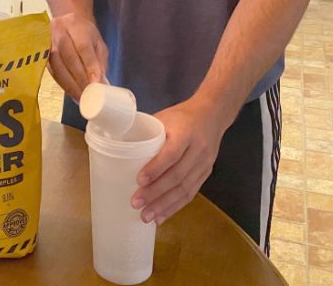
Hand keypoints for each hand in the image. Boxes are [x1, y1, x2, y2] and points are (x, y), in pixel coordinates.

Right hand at [47, 13, 108, 100]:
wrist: (65, 21)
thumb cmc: (84, 33)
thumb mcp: (98, 42)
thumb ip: (100, 61)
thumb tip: (100, 82)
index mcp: (75, 25)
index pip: (83, 47)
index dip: (89, 66)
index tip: (96, 84)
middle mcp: (58, 31)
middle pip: (69, 58)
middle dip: (80, 79)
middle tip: (89, 95)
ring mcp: (47, 42)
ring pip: (58, 66)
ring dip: (70, 84)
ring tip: (81, 97)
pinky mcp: (41, 54)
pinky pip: (52, 71)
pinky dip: (63, 84)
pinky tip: (71, 92)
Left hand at [130, 98, 228, 224]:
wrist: (212, 115)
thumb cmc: (182, 116)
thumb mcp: (164, 117)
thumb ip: (147, 133)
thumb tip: (120, 147)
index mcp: (186, 133)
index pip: (171, 154)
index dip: (155, 169)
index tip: (139, 181)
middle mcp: (197, 150)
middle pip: (177, 176)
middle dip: (155, 193)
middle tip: (136, 204)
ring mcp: (204, 164)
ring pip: (184, 189)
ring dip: (164, 205)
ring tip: (146, 216)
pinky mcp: (206, 174)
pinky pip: (191, 193)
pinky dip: (175, 207)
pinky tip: (162, 216)